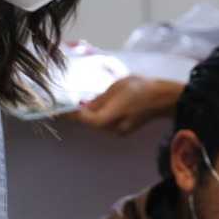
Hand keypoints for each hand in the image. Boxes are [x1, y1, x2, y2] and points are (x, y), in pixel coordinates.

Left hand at [70, 76, 184, 134]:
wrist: (163, 97)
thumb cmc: (139, 88)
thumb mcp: (114, 88)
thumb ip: (98, 100)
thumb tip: (85, 106)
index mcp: (107, 118)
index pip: (82, 119)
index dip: (68, 115)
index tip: (55, 112)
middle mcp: (112, 129)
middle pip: (90, 123)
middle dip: (79, 114)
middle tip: (67, 105)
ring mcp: (120, 130)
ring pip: (99, 123)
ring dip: (91, 114)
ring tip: (83, 102)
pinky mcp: (126, 129)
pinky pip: (108, 123)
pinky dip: (102, 115)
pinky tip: (102, 105)